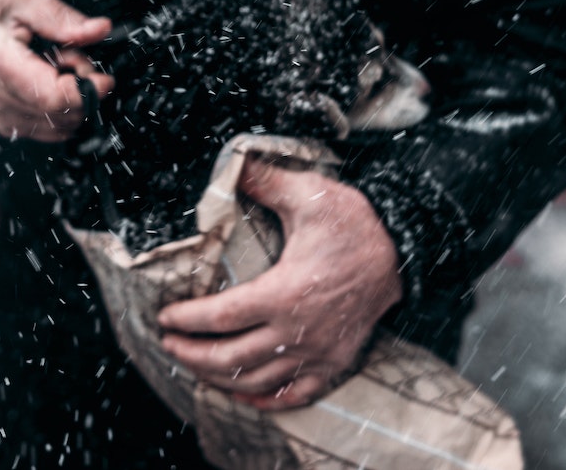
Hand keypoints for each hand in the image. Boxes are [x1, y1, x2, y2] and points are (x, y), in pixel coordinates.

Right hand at [0, 0, 112, 141]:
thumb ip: (62, 16)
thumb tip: (100, 29)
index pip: (54, 98)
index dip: (88, 91)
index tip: (103, 76)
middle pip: (62, 115)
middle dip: (82, 88)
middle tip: (73, 55)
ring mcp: (1, 115)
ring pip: (60, 126)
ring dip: (72, 98)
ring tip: (57, 63)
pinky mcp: (7, 122)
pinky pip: (50, 128)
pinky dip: (61, 107)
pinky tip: (49, 80)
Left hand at [157, 159, 402, 410]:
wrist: (401, 252)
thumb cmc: (353, 223)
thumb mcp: (309, 194)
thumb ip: (265, 182)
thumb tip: (233, 165)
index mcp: (285, 292)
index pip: (222, 316)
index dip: (188, 320)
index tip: (164, 317)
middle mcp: (298, 331)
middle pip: (231, 358)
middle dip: (192, 354)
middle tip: (168, 343)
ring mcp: (317, 353)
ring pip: (256, 382)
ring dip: (218, 379)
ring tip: (194, 365)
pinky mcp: (334, 363)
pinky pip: (294, 395)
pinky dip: (263, 399)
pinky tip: (242, 394)